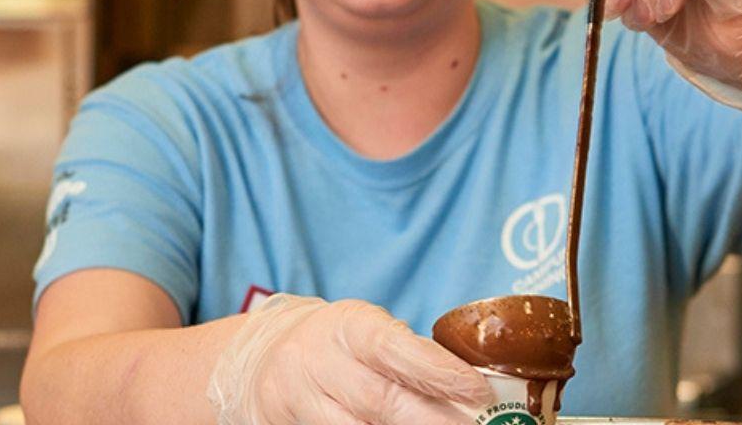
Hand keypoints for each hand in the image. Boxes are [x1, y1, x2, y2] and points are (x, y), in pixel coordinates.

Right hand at [207, 295, 491, 424]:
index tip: (479, 390)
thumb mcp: (367, 336)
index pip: (395, 347)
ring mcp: (297, 397)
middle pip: (381, 400)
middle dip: (433, 420)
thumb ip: (410, 358)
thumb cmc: (337, 349)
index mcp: (348, 327)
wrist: (263, 359)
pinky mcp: (282, 423)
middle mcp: (318, 359)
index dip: (439, 370)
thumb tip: (473, 388)